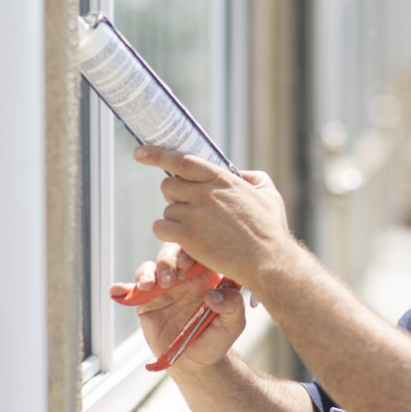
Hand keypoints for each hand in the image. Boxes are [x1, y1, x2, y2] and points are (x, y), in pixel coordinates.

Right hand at [109, 243, 246, 372]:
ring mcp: (164, 287)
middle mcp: (185, 277)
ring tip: (149, 286)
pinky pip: (133, 289)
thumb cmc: (216, 339)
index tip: (187, 263)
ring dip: (148, 272)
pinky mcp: (146, 301)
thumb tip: (214, 293)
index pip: (198, 252)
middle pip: (172, 253)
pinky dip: (123, 287)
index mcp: (207, 275)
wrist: (195, 362)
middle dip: (168, 259)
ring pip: (152, 267)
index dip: (191, 250)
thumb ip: (232, 306)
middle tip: (169, 278)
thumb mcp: (233, 324)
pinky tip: (116, 290)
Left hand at [132, 146, 293, 290]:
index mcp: (222, 179)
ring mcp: (194, 213)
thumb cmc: (271, 229)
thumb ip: (253, 178)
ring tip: (199, 232)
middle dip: (175, 197)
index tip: (140, 152)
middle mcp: (205, 192)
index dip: (158, 154)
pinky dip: (168, 234)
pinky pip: (161, 228)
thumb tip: (241, 173)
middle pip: (169, 186)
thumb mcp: (270, 194)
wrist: (268, 259)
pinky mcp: (187, 235)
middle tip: (190, 209)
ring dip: (177, 220)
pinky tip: (185, 241)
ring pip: (167, 210)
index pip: (182, 160)